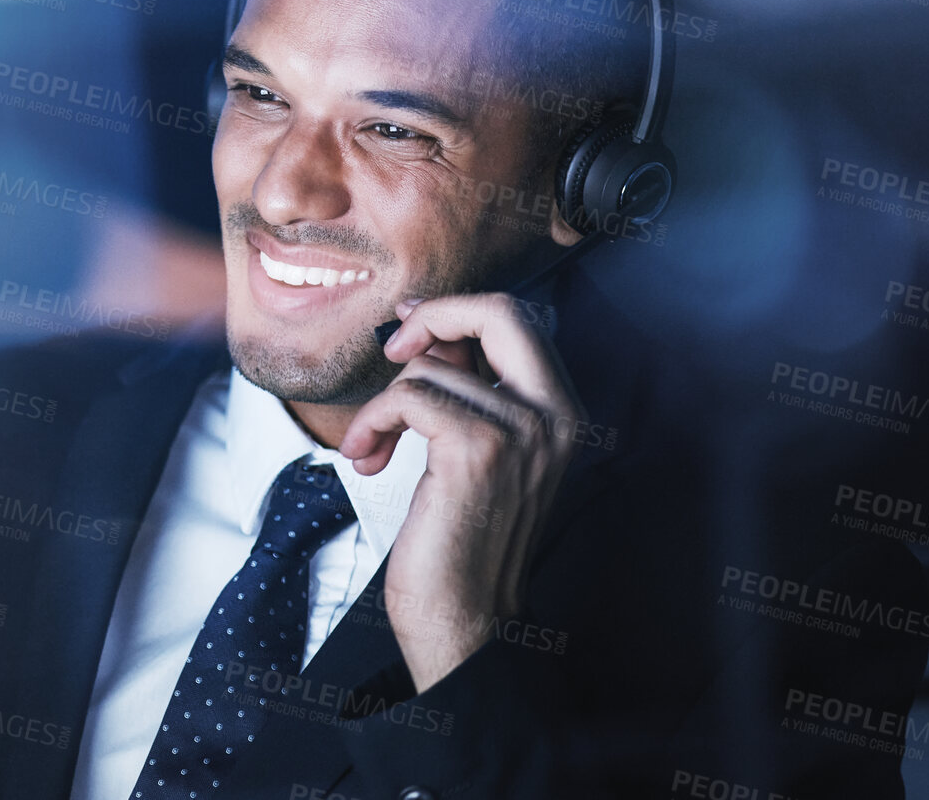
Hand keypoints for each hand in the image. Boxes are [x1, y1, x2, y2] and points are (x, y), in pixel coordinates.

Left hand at [338, 293, 583, 691]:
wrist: (464, 618)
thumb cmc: (459, 538)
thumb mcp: (476, 448)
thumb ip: (468, 388)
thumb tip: (428, 326)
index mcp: (561, 412)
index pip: (515, 318)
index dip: (455, 311)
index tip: (408, 328)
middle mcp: (556, 416)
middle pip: (497, 312)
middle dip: (432, 316)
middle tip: (390, 353)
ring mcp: (523, 432)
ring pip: (429, 367)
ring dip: (380, 406)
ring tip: (372, 448)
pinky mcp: (479, 451)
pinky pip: (407, 397)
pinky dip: (372, 423)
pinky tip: (366, 458)